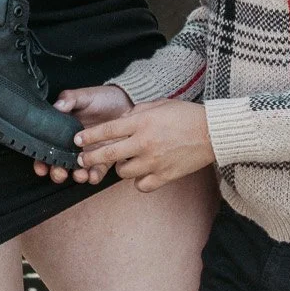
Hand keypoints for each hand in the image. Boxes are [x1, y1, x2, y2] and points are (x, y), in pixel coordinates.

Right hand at [32, 84, 134, 184]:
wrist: (128, 103)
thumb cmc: (103, 98)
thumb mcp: (84, 96)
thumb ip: (69, 99)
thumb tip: (57, 106)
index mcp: (64, 131)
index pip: (47, 148)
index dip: (41, 160)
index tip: (41, 167)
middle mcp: (74, 145)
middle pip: (59, 165)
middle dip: (57, 172)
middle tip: (61, 172)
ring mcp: (89, 153)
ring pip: (77, 171)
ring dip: (76, 176)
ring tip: (80, 174)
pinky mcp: (105, 158)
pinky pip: (97, 172)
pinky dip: (94, 177)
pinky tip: (93, 175)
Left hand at [75, 99, 214, 192]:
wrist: (212, 133)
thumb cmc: (186, 115)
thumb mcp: (158, 105)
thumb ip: (136, 112)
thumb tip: (120, 120)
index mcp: (143, 123)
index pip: (108, 130)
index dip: (89, 137)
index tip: (77, 141)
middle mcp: (145, 143)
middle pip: (110, 154)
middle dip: (91, 158)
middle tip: (82, 160)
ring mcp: (155, 162)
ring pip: (123, 172)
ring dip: (121, 167)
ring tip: (125, 161)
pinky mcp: (165, 176)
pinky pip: (141, 185)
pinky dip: (139, 180)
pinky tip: (142, 173)